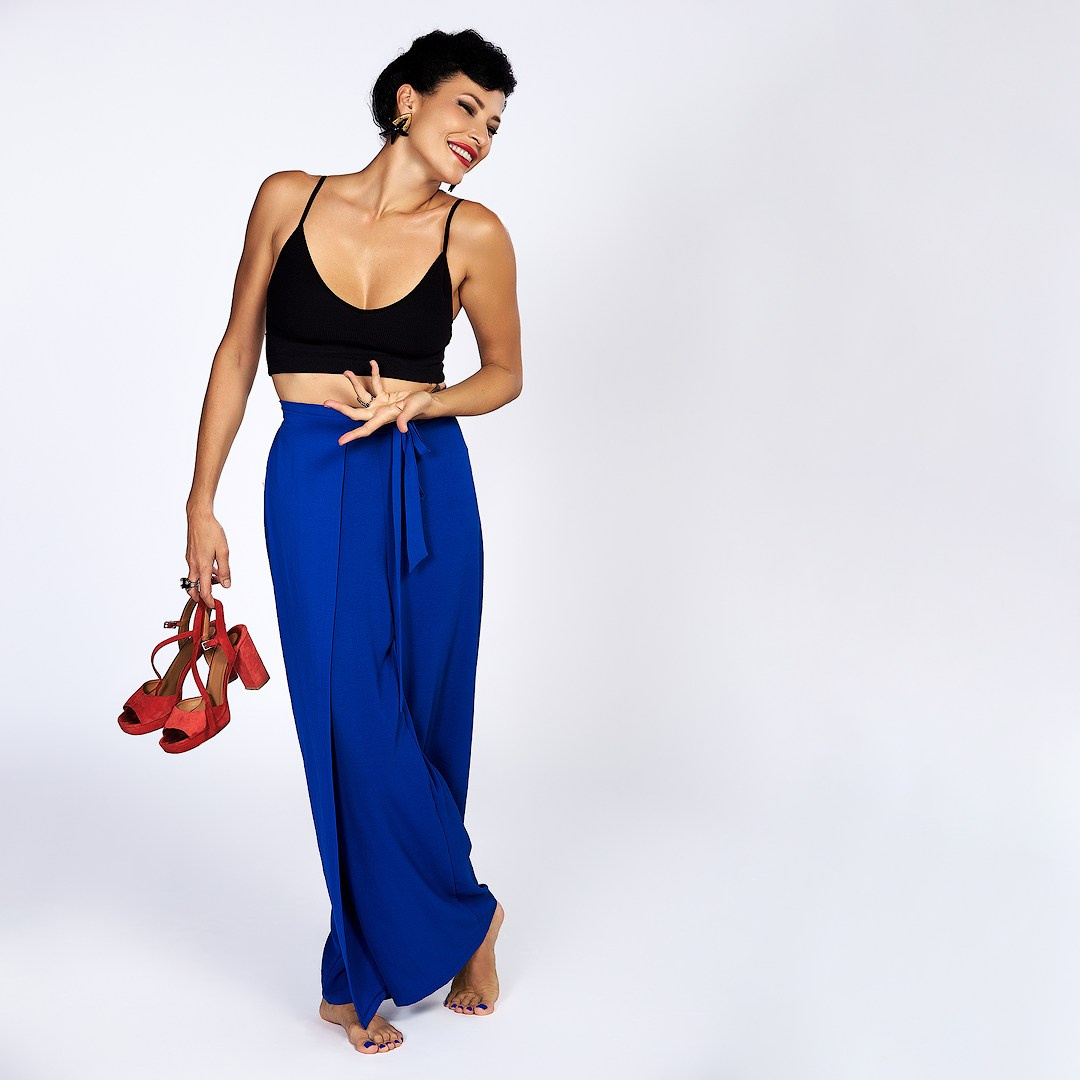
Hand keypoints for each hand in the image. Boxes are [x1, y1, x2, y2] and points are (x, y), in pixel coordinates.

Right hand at [185, 507, 230, 608]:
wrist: (199, 517)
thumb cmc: (211, 531)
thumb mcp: (223, 551)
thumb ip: (225, 570)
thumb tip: (226, 585)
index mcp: (203, 566)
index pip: (204, 591)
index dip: (209, 600)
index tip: (214, 605)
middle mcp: (193, 565)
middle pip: (193, 588)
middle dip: (199, 597)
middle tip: (209, 600)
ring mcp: (190, 560)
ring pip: (193, 578)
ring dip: (203, 583)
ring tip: (218, 579)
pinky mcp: (189, 555)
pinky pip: (194, 569)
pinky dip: (202, 573)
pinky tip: (213, 567)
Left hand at [322, 360, 444, 444]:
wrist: (428, 403)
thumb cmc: (422, 407)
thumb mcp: (414, 410)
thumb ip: (405, 418)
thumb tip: (401, 429)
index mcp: (384, 418)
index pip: (365, 429)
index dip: (353, 435)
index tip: (341, 441)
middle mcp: (378, 412)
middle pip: (355, 412)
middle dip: (340, 408)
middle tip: (326, 403)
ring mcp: (380, 405)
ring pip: (362, 395)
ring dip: (354, 384)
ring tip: (347, 372)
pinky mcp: (384, 396)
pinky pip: (375, 384)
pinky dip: (374, 374)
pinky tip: (373, 363)